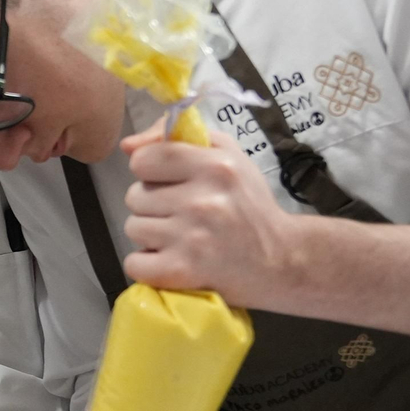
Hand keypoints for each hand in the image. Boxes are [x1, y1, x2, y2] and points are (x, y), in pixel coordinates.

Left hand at [120, 116, 303, 304]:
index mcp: (214, 166)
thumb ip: (177, 139)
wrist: (282, 261)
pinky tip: (169, 260)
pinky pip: (134, 264)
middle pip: (133, 196)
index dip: (149, 170)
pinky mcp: (183, 271)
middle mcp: (202, 200)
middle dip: (152, 205)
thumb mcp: (227, 156)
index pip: (144, 160)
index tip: (167, 181)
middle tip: (180, 214)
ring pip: (133, 228)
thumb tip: (127, 145)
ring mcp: (191, 238)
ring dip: (150, 235)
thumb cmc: (249, 204)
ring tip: (179, 238)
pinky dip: (146, 266)